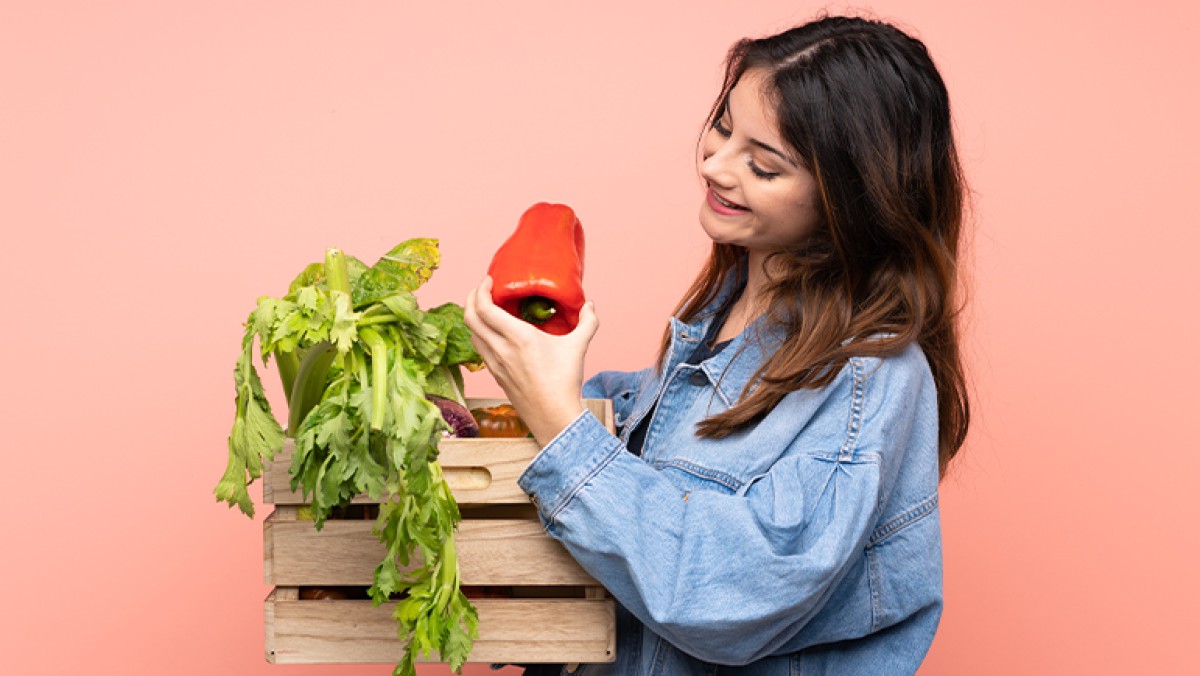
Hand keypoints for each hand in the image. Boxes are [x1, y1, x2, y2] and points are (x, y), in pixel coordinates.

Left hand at [463, 276, 599, 446]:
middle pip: (470, 317)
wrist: (552, 416)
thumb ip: (587, 322)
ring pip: (471, 334)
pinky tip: (492, 333)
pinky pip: (479, 349)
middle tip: (481, 289)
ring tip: (485, 308)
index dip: (480, 290)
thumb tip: (589, 305)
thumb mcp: (578, 347)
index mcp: (518, 337)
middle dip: (471, 298)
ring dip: (473, 317)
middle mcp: (501, 349)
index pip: (484, 308)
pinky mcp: (495, 375)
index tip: (488, 281)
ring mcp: (495, 363)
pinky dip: (479, 334)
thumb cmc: (564, 382)